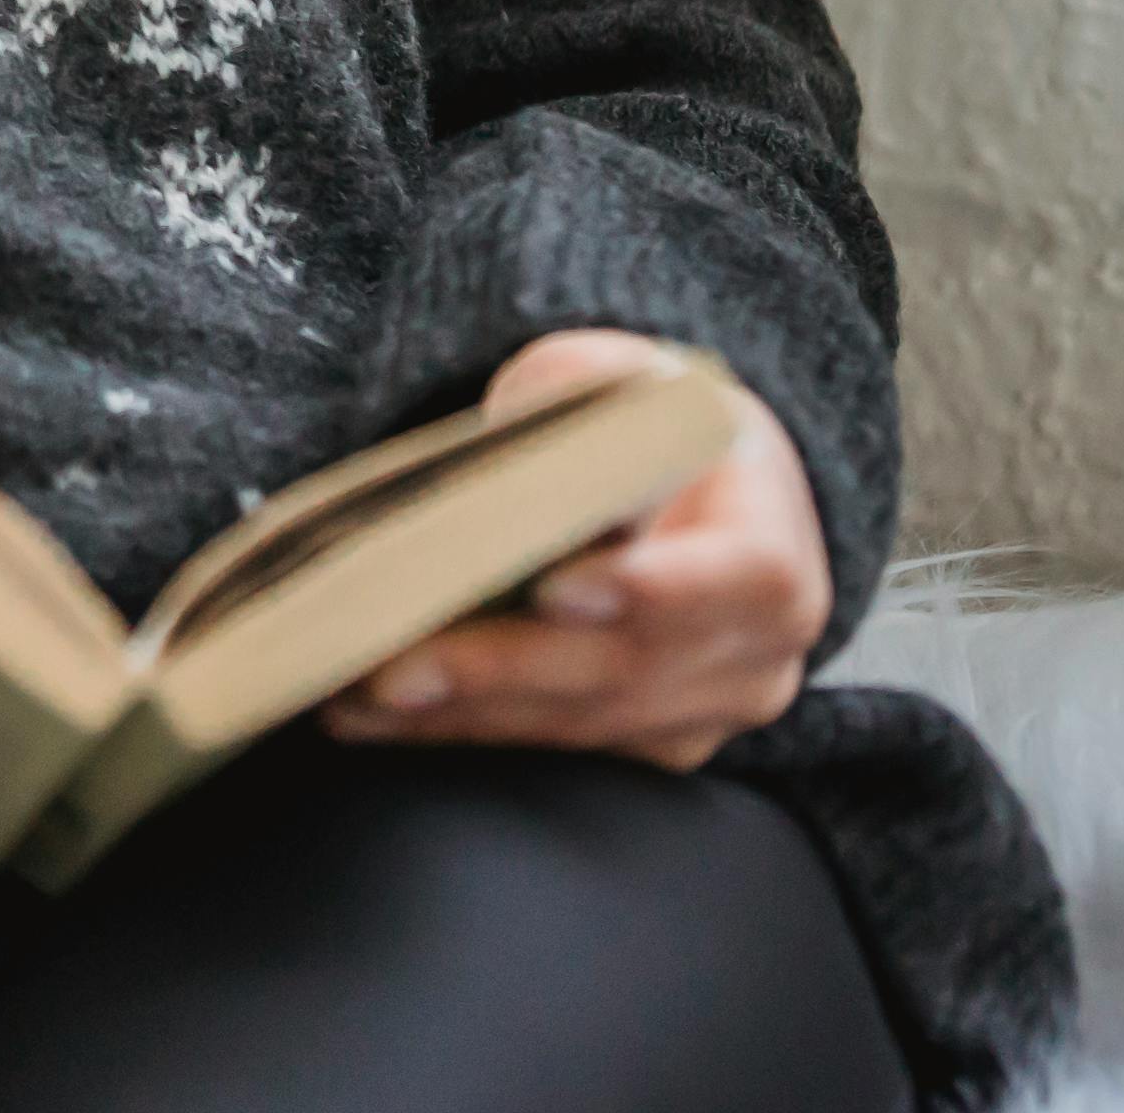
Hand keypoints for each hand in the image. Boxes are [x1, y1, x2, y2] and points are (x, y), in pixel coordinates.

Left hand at [321, 328, 828, 768]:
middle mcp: (755, 653)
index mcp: (771, 550)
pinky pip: (553, 745)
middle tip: (393, 667)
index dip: (653, 589)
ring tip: (352, 697)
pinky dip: (460, 731)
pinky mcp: (647, 741)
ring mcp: (704, 710)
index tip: (557, 589)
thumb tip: (500, 459)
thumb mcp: (617, 379)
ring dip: (460, 715)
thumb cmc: (645, 423)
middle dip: (501, 669)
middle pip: (630, 669)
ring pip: (580, 722)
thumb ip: (569, 404)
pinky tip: (373, 719)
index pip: (737, 579)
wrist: (693, 485)